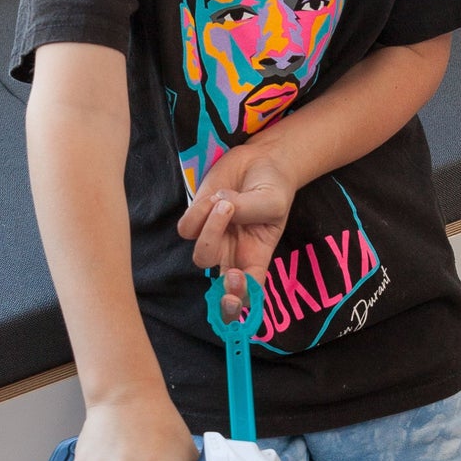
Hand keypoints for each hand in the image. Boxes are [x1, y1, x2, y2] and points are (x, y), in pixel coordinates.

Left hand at [176, 144, 295, 317]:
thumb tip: (222, 209)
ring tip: (226, 202)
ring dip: (211, 229)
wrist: (260, 161)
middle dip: (221, 288)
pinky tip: (217, 196)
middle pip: (219, 287)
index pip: (249, 293)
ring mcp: (213, 239)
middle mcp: (233, 255)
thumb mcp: (274, 201)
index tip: (240, 283)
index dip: (240, 299)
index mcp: (257, 258)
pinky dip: (199, 211)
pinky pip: (187, 228)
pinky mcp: (196, 220)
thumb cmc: (273, 187)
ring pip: (201, 254)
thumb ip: (250, 211)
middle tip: (233, 274)